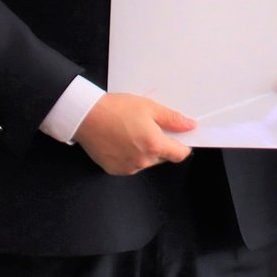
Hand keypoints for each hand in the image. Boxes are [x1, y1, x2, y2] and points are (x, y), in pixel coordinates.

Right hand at [74, 93, 194, 174]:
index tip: (180, 137)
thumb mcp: (149, 107)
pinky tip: (121, 140)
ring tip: (131, 131)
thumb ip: (172, 119)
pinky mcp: (115, 169)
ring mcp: (128, 168)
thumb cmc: (116, 109)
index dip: (183, 145)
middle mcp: (142, 161)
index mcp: (154, 145)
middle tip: (149, 126)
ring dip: (144, 150)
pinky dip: (130, 155)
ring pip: (146, 162)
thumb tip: (190, 125)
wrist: (86, 116)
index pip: (179, 154)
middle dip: (160, 144)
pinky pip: (130, 164)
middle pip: (162, 157)